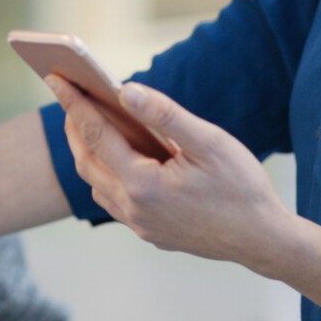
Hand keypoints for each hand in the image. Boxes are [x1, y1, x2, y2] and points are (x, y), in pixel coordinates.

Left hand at [47, 75, 296, 271]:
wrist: (264, 241)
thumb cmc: (243, 188)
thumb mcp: (208, 142)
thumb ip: (164, 115)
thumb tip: (124, 89)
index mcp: (143, 184)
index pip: (96, 135)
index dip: (74, 103)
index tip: (56, 78)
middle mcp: (134, 209)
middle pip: (86, 163)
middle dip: (74, 128)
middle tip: (70, 97)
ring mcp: (141, 225)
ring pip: (98, 186)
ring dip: (89, 155)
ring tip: (91, 124)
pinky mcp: (152, 233)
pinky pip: (116, 201)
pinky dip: (108, 175)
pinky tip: (122, 159)